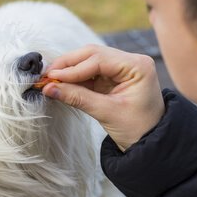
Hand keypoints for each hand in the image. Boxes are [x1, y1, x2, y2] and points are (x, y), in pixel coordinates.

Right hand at [43, 44, 164, 150]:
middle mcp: (130, 61)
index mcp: (137, 66)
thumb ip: (77, 98)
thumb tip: (49, 88)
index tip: (52, 77)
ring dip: (68, 70)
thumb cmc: (137, 129)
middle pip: (92, 54)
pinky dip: (73, 77)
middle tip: (46, 76)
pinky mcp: (111, 76)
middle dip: (67, 65)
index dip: (72, 68)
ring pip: (87, 60)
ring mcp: (121, 67)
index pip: (98, 59)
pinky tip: (60, 83)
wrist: (150, 142)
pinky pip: (88, 71)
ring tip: (50, 80)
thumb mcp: (107, 113)